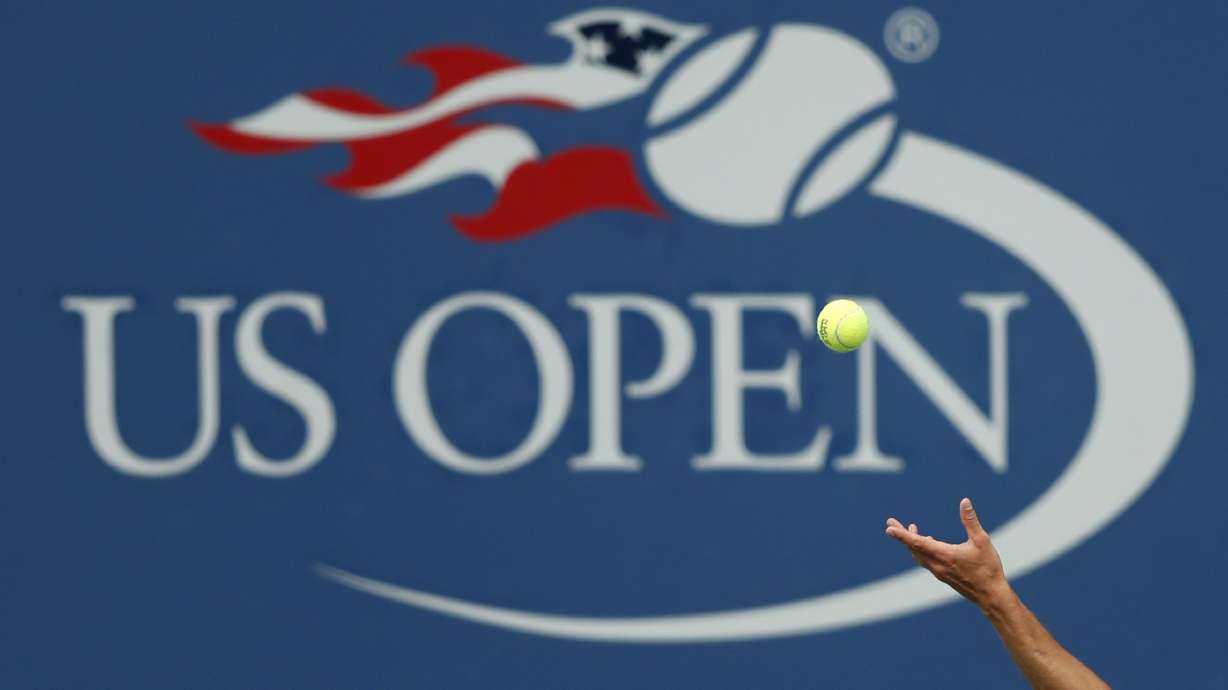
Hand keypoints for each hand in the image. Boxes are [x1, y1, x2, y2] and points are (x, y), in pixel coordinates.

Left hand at [885, 498, 1010, 609]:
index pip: (918, 543)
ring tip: (910, 529)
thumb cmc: (988, 568)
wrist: (992, 596)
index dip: (902, 535)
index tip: (889, 528)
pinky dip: (921, 550)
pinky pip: (926, 562)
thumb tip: (965, 501)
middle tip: (890, 524)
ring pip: (919, 556)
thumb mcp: (982, 541)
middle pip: (914, 548)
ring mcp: (940, 572)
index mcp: (945, 555)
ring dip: (911, 542)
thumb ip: (971, 521)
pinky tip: (928, 542)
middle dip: (901, 535)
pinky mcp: (944, 577)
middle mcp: (938, 565)